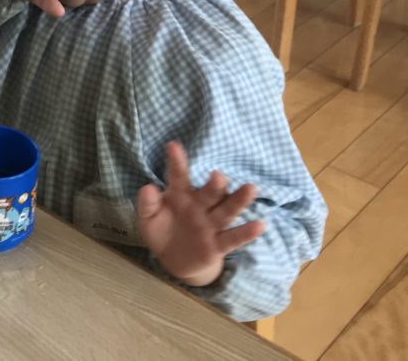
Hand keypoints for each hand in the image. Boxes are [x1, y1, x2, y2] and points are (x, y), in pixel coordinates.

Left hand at [136, 141, 264, 286]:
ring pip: (226, 210)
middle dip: (215, 184)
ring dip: (238, 200)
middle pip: (210, 193)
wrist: (174, 260)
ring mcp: (210, 224)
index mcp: (180, 195)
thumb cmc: (161, 230)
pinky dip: (246, 233)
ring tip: (250, 188)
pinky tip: (260, 225)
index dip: (176, 162)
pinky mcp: (218, 245)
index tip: (173, 146)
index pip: (178, 177)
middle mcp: (199, 206)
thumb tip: (148, 188)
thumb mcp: (148, 219)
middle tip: (218, 176)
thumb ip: (148, 204)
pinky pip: (233, 238)